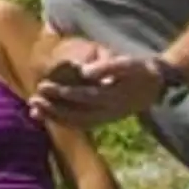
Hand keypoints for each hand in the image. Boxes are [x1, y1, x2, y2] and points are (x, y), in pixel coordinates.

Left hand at [31, 40, 168, 126]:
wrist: (155, 86)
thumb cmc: (138, 70)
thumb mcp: (127, 64)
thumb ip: (107, 67)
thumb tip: (84, 71)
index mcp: (113, 97)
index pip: (84, 97)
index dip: (63, 93)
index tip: (44, 86)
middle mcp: (108, 112)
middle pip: (77, 115)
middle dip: (53, 108)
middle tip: (33, 100)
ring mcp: (105, 118)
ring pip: (77, 123)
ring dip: (54, 117)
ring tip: (34, 109)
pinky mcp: (103, 120)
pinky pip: (80, 124)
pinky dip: (62, 121)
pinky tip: (45, 116)